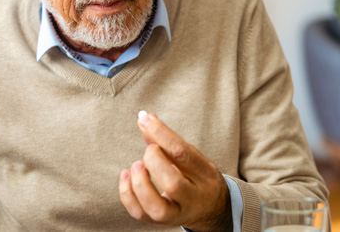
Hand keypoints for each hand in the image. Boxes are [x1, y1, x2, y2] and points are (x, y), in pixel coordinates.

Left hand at [118, 112, 232, 231]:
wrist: (212, 210)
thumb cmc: (199, 178)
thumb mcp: (194, 158)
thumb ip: (168, 142)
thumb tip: (145, 119)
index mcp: (205, 175)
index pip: (183, 154)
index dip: (161, 134)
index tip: (146, 119)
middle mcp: (193, 198)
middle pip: (173, 183)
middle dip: (154, 161)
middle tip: (150, 150)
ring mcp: (177, 214)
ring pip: (156, 207)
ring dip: (140, 182)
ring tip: (137, 165)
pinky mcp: (160, 222)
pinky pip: (139, 213)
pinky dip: (127, 193)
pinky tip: (127, 175)